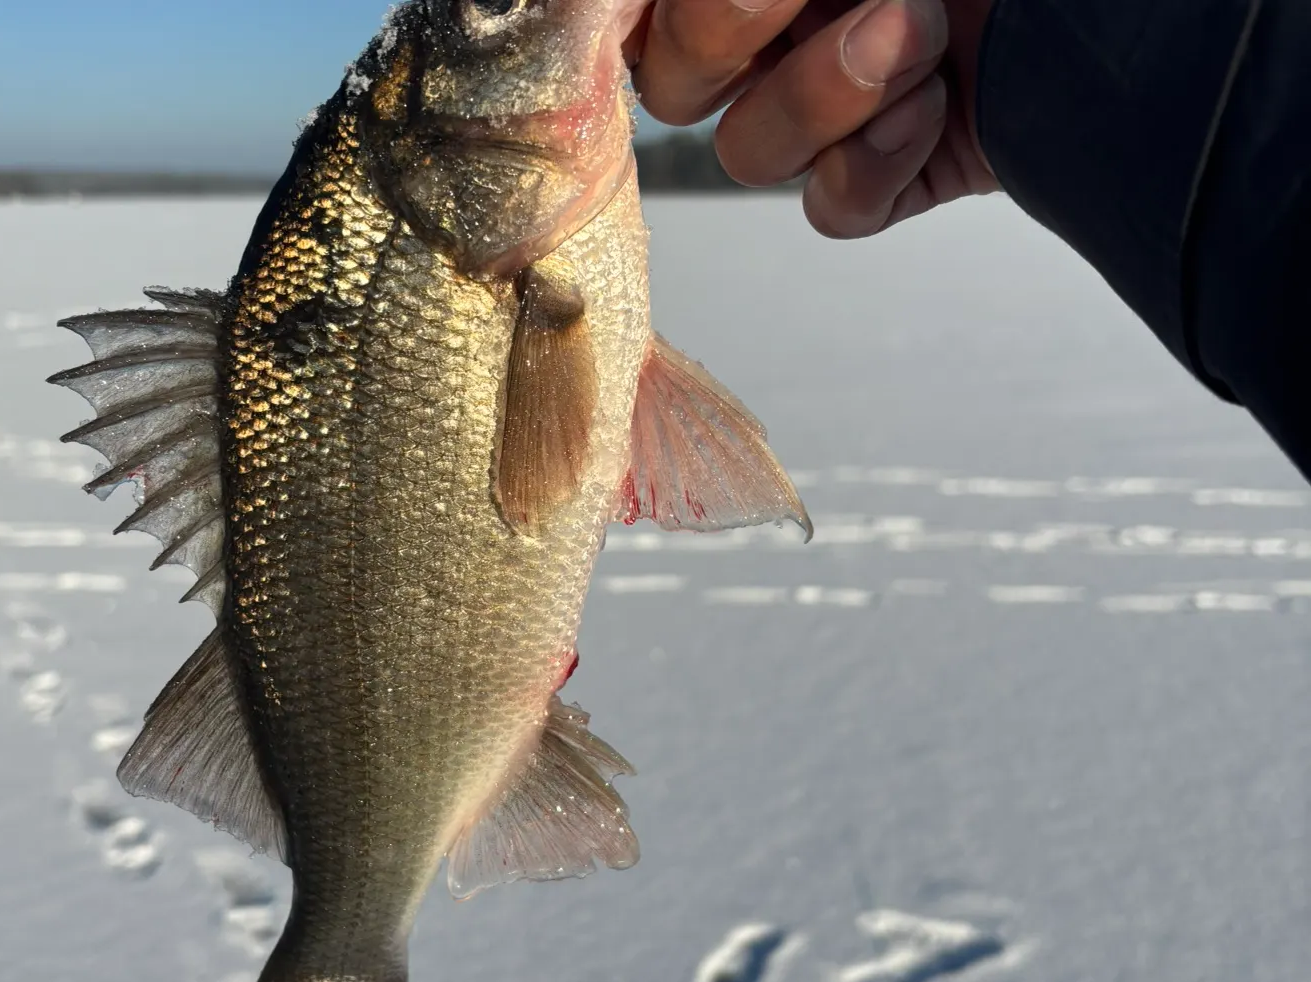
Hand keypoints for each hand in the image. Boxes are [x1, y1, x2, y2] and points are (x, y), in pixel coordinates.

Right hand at [627, 0, 999, 237]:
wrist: (1130, 12)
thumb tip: (604, 7)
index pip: (629, 9)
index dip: (617, 13)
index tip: (631, 10)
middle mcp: (782, 26)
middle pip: (673, 80)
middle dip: (729, 34)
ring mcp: (837, 106)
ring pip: (750, 154)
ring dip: (825, 94)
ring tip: (919, 35)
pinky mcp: (893, 174)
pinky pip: (833, 209)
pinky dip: (877, 168)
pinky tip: (936, 109)